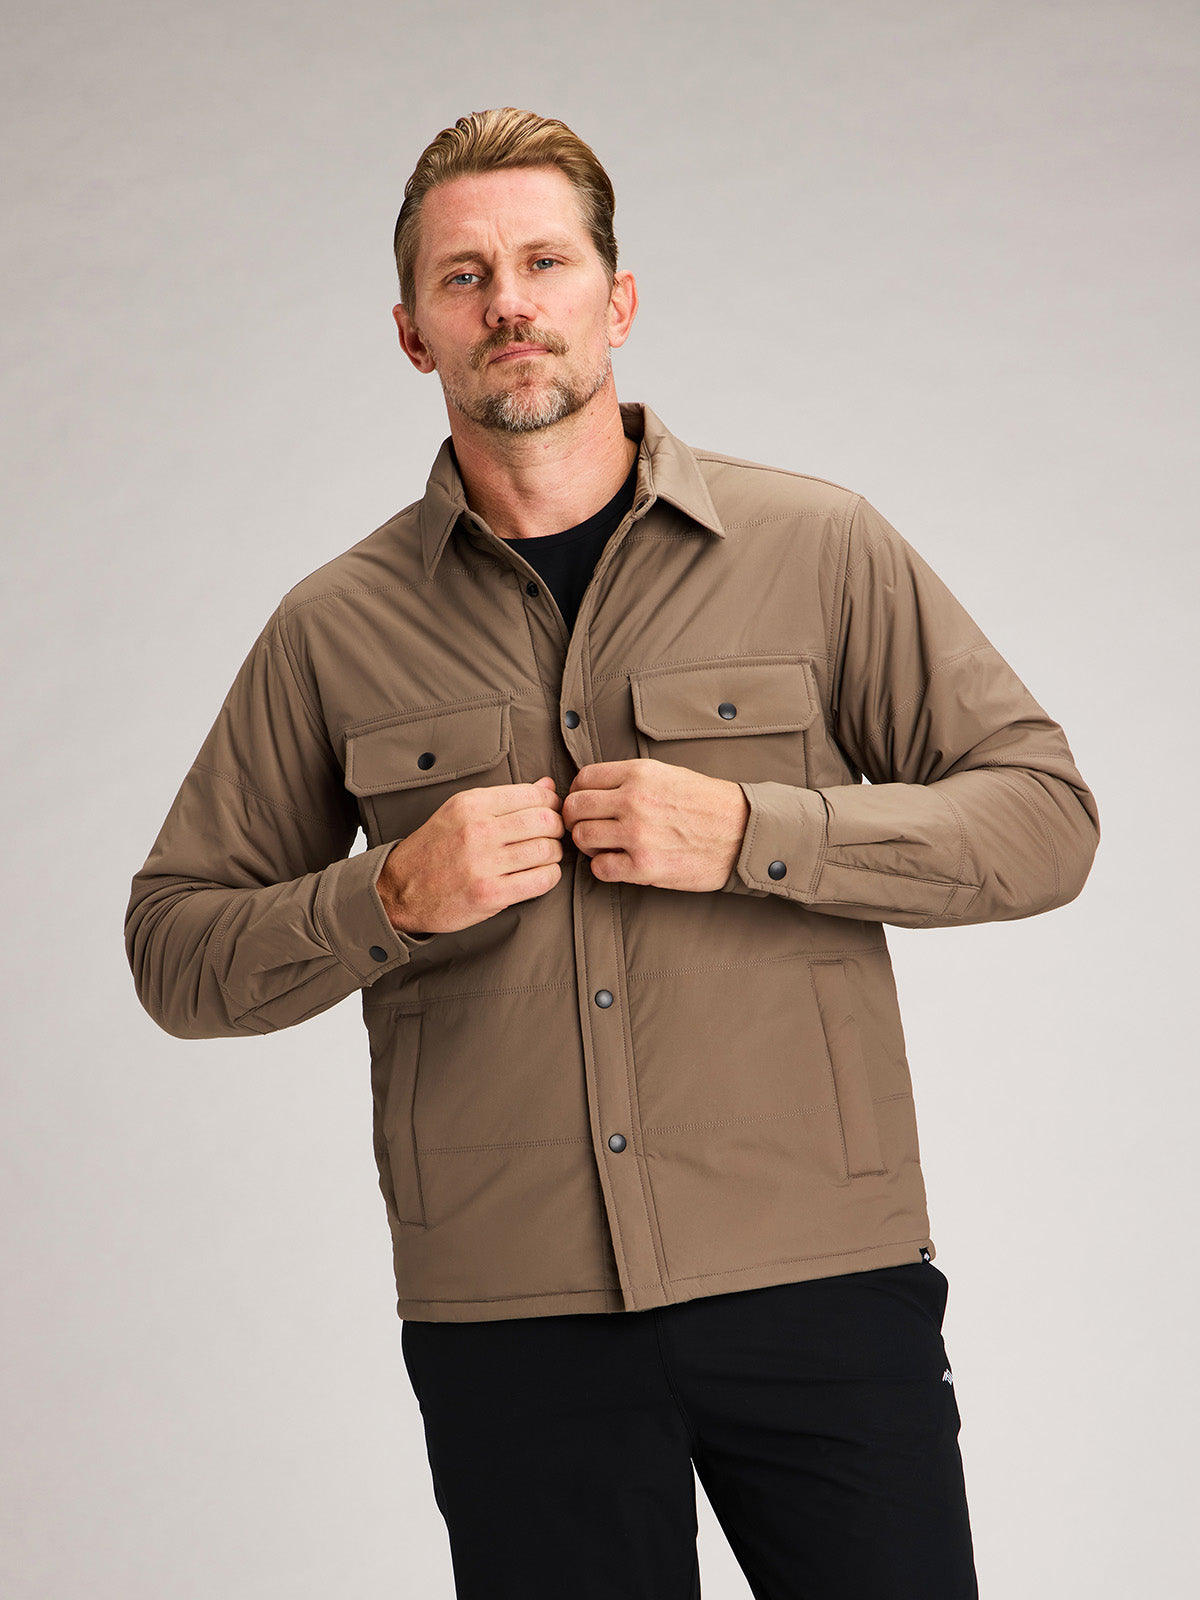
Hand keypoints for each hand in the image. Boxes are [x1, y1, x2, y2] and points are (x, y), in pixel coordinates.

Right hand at [376, 776, 563, 933]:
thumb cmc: (434, 848)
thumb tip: (548, 786)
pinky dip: (550, 876)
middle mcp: (477, 830)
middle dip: (557, 829)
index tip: (551, 814)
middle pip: (546, 821)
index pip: (534, 795)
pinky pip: (542, 880)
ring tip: (544, 857)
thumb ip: (506, 798)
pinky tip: (539, 875)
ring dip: (554, 854)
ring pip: (548, 850)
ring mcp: (483, 864)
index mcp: (471, 804)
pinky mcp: (490, 894)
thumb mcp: (461, 812)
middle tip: (552, 837)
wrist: (399, 889)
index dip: (552, 805)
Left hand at [562, 759, 748, 891]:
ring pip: (582, 837)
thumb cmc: (709, 804)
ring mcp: (637, 834)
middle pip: (574, 808)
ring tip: (605, 846)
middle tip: (587, 827)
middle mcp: (634, 800)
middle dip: (575, 819)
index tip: (584, 803)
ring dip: (588, 845)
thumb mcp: (669, 774)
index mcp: (639, 773)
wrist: (744, 832)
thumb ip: (631, 779)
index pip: (583, 778)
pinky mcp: (645, 866)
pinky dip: (604, 867)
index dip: (577, 792)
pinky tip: (619, 863)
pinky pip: (600, 868)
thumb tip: (594, 789)